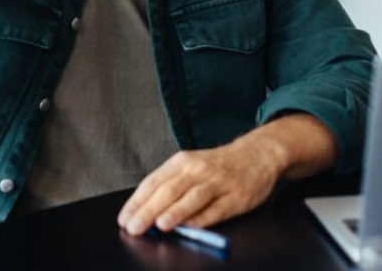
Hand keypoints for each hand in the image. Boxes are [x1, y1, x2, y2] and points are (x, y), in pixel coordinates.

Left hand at [116, 141, 282, 236]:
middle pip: (169, 190)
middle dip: (149, 210)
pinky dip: (204, 218)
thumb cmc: (217, 165)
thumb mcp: (190, 167)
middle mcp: (198, 170)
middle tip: (134, 226)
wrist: (256, 154)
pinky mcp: (237, 196)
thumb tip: (146, 211)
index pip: (153, 182)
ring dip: (176, 211)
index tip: (124, 218)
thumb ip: (170, 186)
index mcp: (181, 162)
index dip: (137, 201)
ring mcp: (218, 182)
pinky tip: (192, 227)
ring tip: (161, 225)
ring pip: (193, 197)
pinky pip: (218, 209)